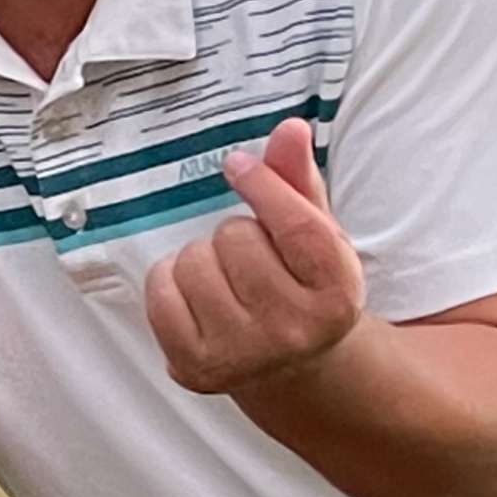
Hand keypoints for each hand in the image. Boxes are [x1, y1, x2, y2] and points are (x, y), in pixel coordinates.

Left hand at [143, 120, 365, 397]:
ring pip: (193, 261)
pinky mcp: (195, 367)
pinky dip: (169, 281)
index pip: (297, 226)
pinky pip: (159, 292)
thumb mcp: (314, 235)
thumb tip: (290, 128)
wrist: (291, 366)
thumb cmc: (301, 286)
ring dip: (202, 258)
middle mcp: (294, 331)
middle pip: (235, 238)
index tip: (237, 166)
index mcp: (337, 294)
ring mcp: (242, 354)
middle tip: (252, 260)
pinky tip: (197, 297)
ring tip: (227, 280)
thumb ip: (300, 181)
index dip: (263, 186)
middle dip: (236, 234)